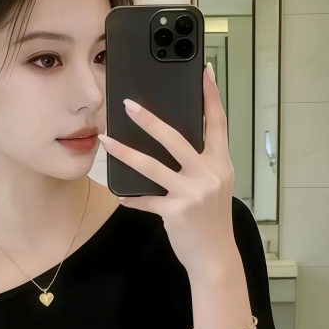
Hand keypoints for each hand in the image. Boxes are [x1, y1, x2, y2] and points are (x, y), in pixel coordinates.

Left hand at [99, 64, 235, 275]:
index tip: (204, 71)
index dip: (211, 96)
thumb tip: (174, 142)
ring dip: (126, 152)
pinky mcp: (176, 211)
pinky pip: (146, 199)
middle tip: (128, 104)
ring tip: (107, 140)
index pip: (217, 123)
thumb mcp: (214, 186)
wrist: (216, 257)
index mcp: (220, 164)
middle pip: (176, 138)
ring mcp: (192, 193)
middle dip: (150, 119)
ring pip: (152, 165)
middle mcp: (209, 174)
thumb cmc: (211, 220)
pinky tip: (119, 193)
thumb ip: (200, 164)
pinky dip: (131, 197)